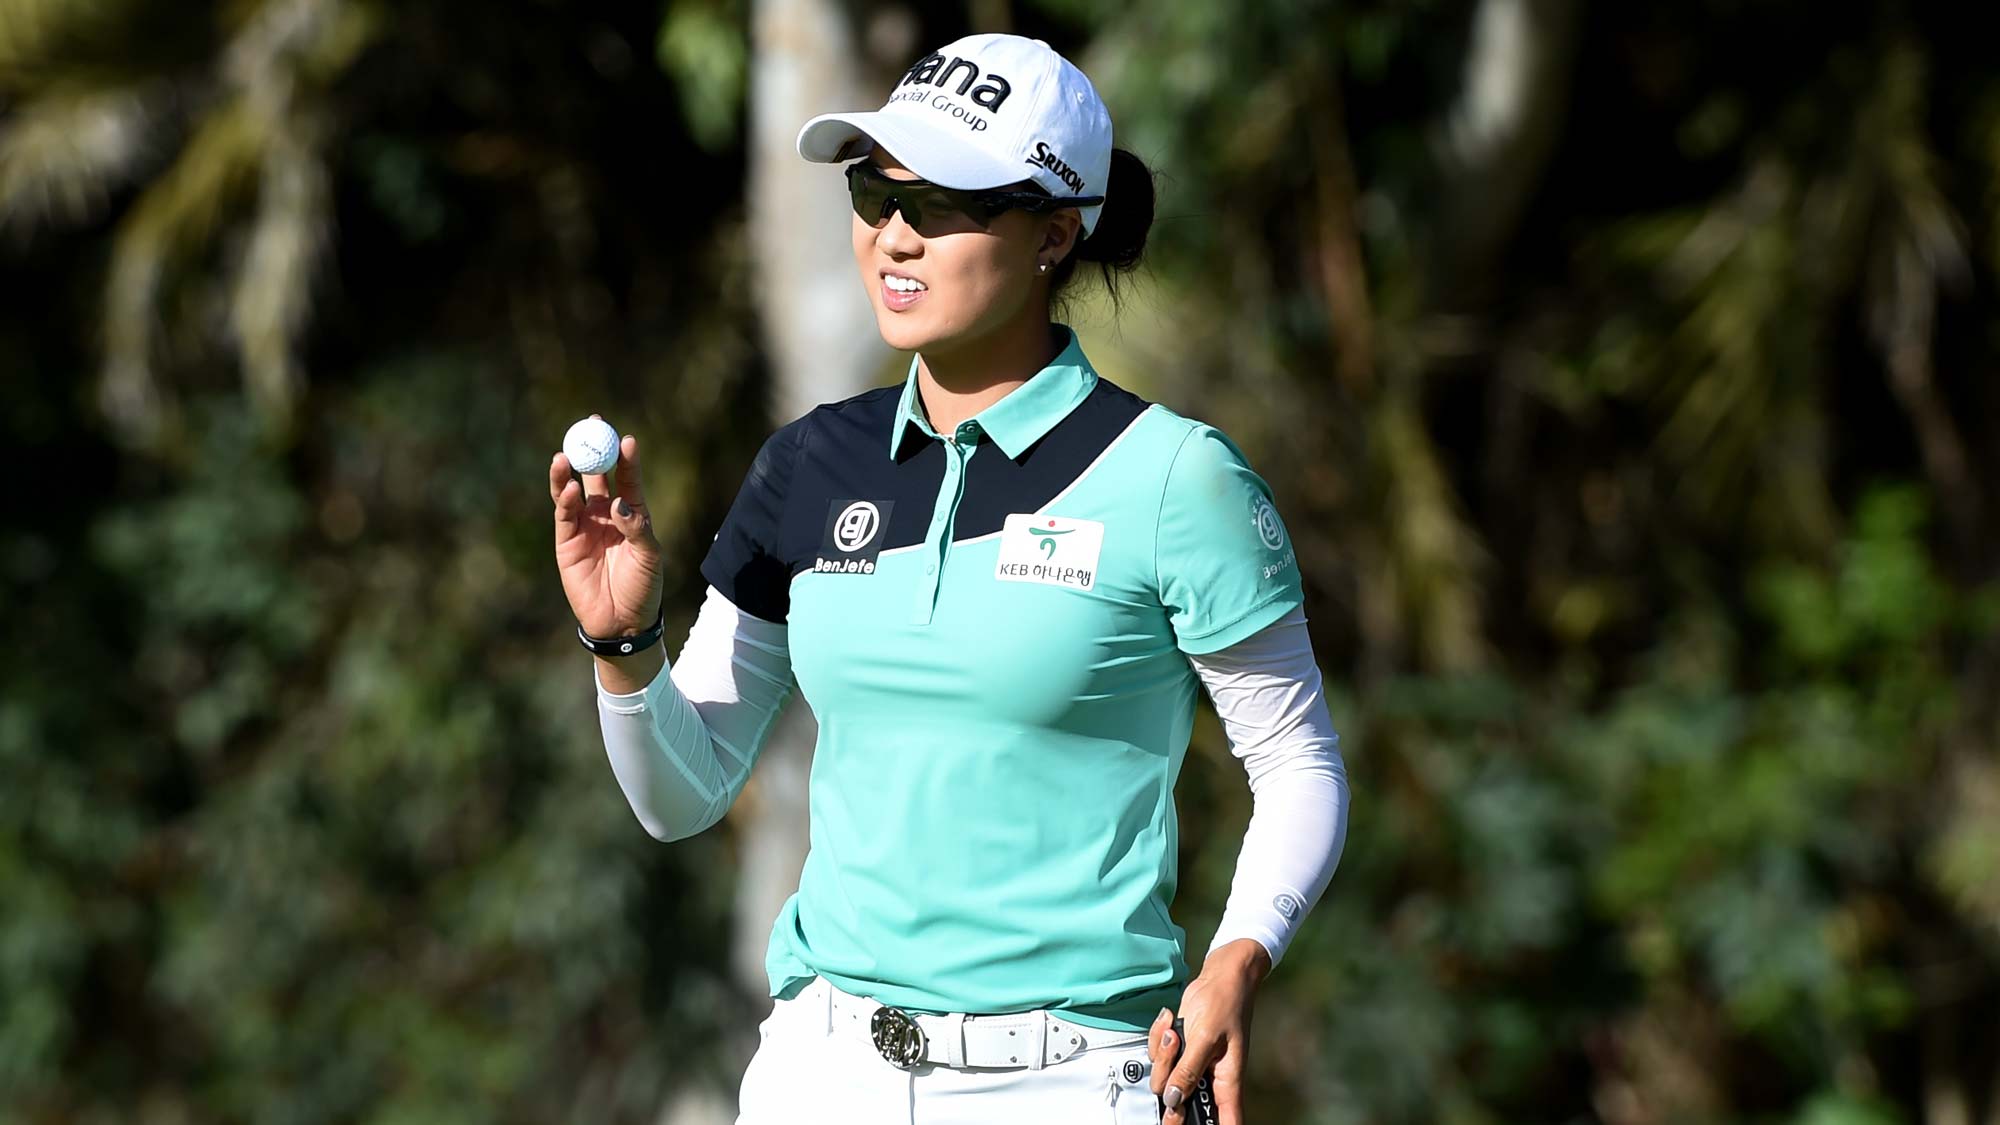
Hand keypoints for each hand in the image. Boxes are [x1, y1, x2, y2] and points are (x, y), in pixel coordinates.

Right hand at [550, 415, 662, 636]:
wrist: (623, 621)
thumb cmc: (643, 587)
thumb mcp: (649, 556)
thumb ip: (637, 527)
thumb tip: (619, 504)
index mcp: (632, 513)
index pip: (628, 478)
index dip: (626, 458)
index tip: (626, 438)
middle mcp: (606, 513)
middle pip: (597, 474)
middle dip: (593, 449)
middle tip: (591, 425)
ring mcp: (585, 525)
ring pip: (574, 490)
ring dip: (569, 471)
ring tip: (566, 454)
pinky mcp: (567, 541)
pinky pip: (564, 515)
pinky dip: (565, 500)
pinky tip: (570, 489)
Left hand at [1147, 938, 1271, 1124]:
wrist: (1220, 976)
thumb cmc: (1226, 1002)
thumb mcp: (1206, 1037)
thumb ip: (1189, 1070)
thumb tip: (1174, 1099)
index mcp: (1226, 1083)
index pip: (1226, 1122)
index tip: (1190, 1123)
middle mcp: (1209, 1079)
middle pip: (1182, 1104)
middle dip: (1170, 1084)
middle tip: (1173, 1059)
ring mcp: (1193, 1065)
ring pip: (1165, 1080)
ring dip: (1163, 1055)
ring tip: (1175, 1032)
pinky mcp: (1180, 1051)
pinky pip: (1159, 1057)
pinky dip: (1159, 1040)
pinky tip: (1171, 1022)